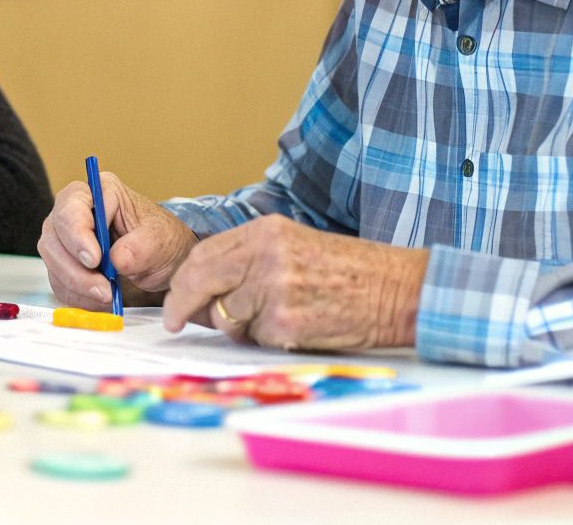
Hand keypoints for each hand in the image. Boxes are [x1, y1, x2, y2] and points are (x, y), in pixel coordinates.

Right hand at [37, 170, 196, 308]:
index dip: (78, 234)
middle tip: (103, 288)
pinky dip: (77, 295)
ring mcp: (65, 236)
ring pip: (52, 259)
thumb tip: (118, 259)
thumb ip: (142, 247)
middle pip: (54, 235)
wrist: (163, 264)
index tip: (94, 260)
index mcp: (100, 191)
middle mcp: (76, 210)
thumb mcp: (162, 241)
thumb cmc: (161, 242)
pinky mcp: (64, 262)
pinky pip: (58, 280)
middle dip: (75, 267)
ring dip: (76, 284)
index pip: (72, 207)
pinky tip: (99, 299)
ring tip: (106, 294)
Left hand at [161, 215, 427, 349]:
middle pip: (200, 281)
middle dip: (183, 306)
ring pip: (227, 317)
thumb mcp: (294, 246)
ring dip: (242, 327)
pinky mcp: (284, 321)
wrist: (397, 289)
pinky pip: (256, 338)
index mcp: (265, 232)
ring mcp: (273, 289)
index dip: (182, 282)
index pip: (202, 255)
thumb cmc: (351, 271)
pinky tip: (298, 326)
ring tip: (281, 317)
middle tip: (177, 322)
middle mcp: (264, 256)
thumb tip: (204, 294)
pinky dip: (268, 340)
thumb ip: (249, 261)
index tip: (174, 301)